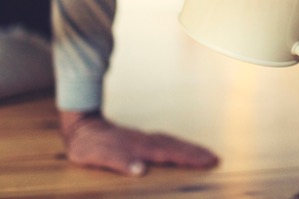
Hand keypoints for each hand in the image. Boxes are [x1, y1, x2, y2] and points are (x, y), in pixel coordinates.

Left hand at [59, 110, 218, 175]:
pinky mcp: (141, 139)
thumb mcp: (99, 157)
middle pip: (177, 146)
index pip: (171, 154)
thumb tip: (140, 170)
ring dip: (190, 149)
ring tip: (205, 154)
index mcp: (141, 147)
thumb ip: (120, 162)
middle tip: (216, 158)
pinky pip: (166, 142)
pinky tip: (180, 149)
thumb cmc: (90, 146)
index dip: (191, 158)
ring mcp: (145, 139)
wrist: (82, 127)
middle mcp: (146, 141)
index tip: (210, 161)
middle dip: (197, 153)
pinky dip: (178, 146)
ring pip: (173, 142)